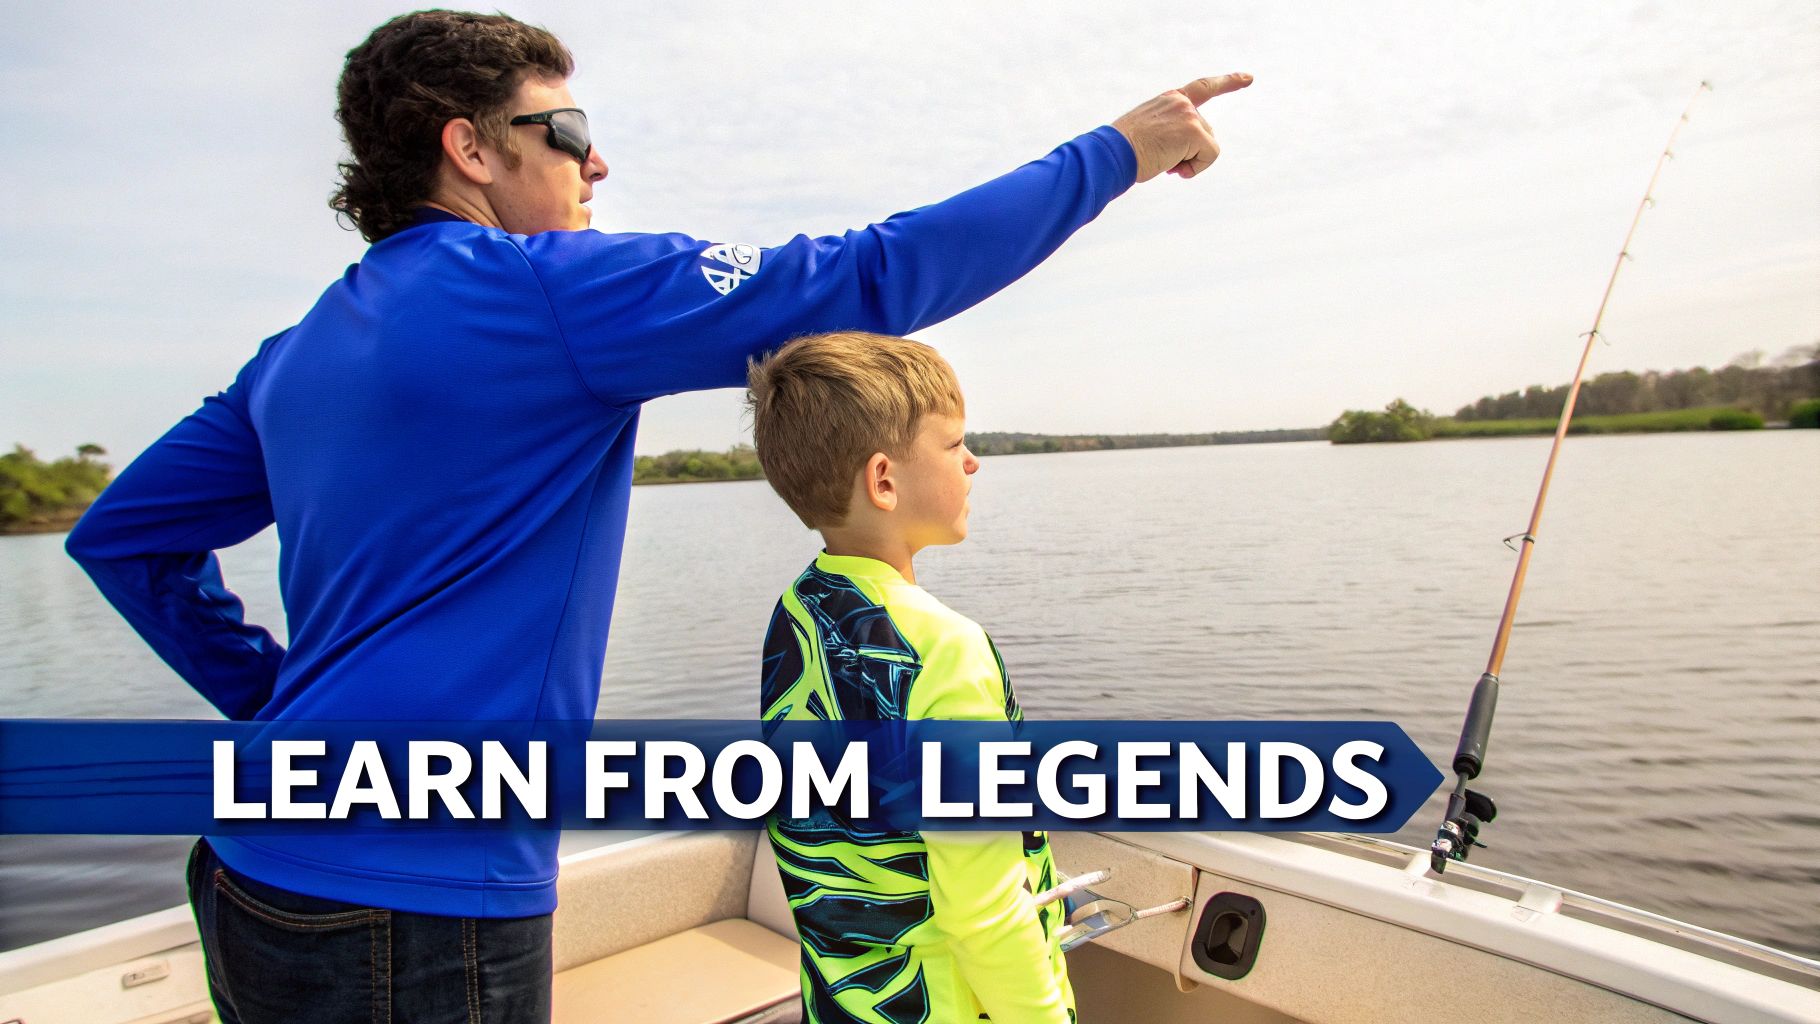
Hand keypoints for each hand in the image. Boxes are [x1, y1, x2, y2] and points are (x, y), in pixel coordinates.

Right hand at [1111, 73, 1252, 182]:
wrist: (1112, 153)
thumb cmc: (1122, 151)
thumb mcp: (1147, 133)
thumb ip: (1171, 133)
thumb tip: (1183, 161)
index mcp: (1169, 100)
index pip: (1203, 88)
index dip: (1228, 82)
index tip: (1248, 78)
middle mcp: (1181, 102)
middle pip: (1206, 133)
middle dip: (1190, 153)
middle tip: (1162, 160)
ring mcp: (1188, 114)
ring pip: (1208, 146)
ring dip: (1190, 161)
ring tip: (1163, 162)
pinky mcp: (1194, 130)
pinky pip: (1210, 155)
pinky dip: (1196, 168)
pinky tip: (1173, 169)